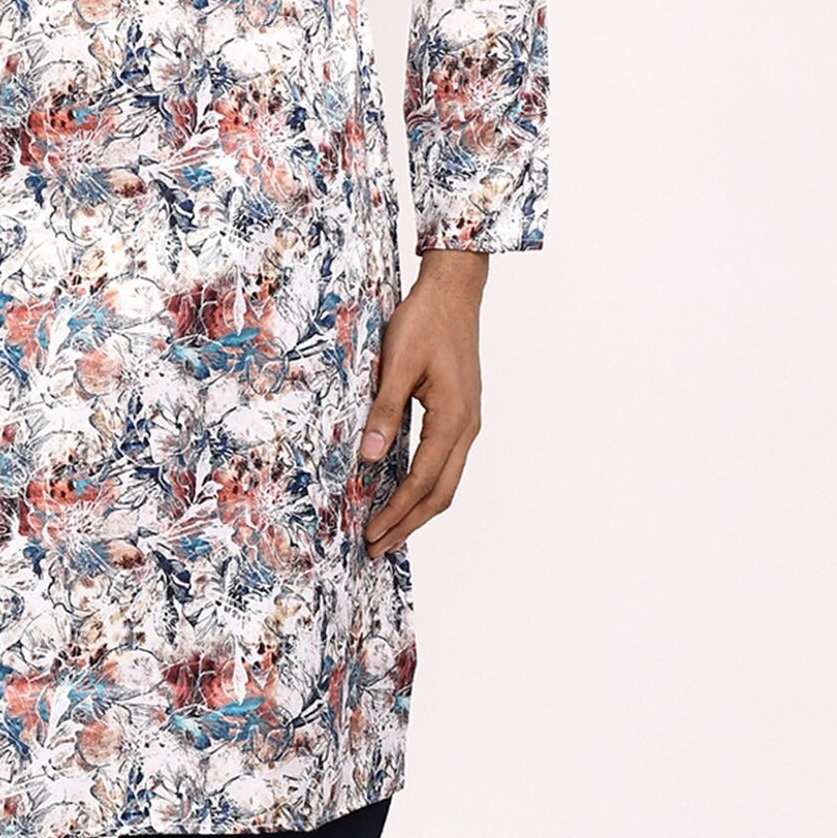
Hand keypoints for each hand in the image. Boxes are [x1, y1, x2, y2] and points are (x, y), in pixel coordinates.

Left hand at [359, 250, 486, 558]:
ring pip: (446, 481)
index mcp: (453, 419)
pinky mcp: (461, 412)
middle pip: (440, 493)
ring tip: (388, 529)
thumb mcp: (398, 363)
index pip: (422, 482)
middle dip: (408, 524)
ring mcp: (467, 421)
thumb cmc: (425, 321)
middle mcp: (467, 427)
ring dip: (417, 509)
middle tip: (377, 548)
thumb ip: (385, 410)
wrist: (454, 289)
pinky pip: (445, 462)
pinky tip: (402, 489)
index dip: (396, 513)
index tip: (371, 534)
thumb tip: (369, 457)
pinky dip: (424, 485)